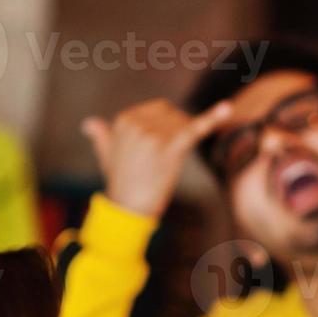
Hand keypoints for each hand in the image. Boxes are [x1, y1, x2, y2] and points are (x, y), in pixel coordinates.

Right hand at [82, 99, 233, 217]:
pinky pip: (194, 129)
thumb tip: (89, 122)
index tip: (162, 146)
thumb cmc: (121, 182)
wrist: (127, 207)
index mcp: (123, 119)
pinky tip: (228, 110)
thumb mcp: (107, 154)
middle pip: (174, 115)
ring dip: (185, 138)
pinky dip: (212, 119)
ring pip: (184, 124)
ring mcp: (153, 135)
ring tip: (168, 161)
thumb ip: (102, 135)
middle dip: (178, 131)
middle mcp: (137, 123)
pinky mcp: (170, 148)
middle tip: (167, 156)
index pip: (159, 109)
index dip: (168, 125)